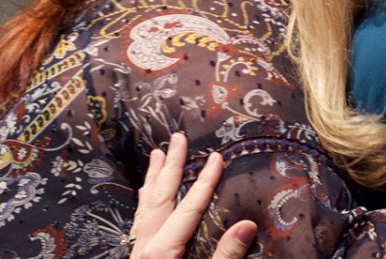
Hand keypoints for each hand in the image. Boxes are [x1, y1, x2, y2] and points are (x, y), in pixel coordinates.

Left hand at [130, 132, 256, 257]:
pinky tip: (144, 193)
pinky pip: (139, 223)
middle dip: (171, 166)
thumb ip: (226, 254)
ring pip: (145, 208)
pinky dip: (144, 203)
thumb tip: (247, 225)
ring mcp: (138, 252)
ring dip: (153, 179)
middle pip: (161, 198)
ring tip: (156, 154)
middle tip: (177, 139)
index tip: (216, 157)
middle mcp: (146, 246)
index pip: (189, 208)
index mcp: (163, 251)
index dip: (204, 181)